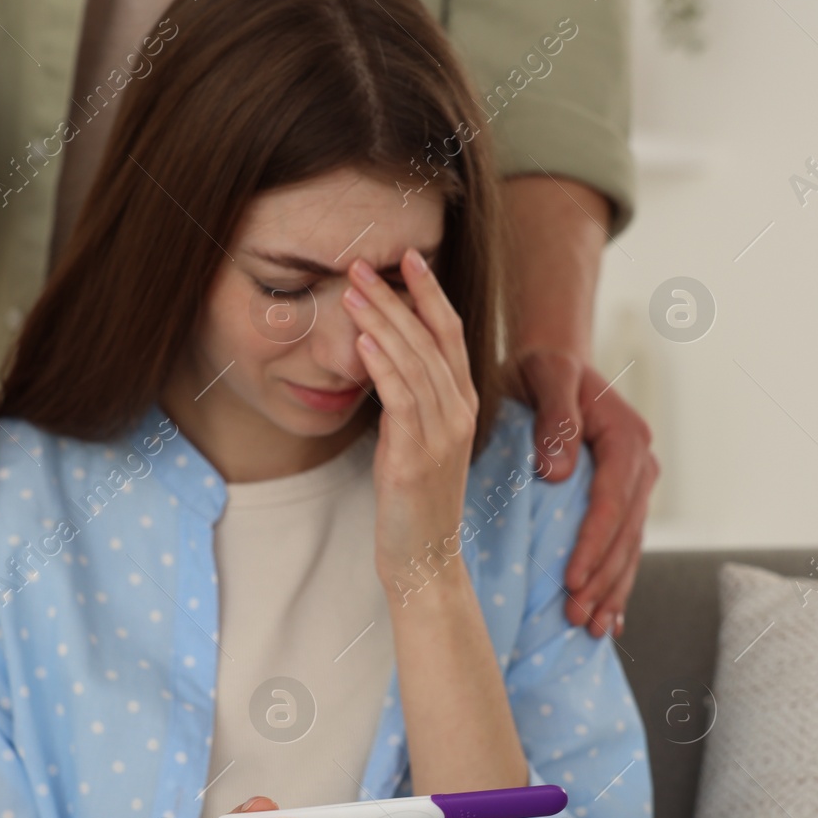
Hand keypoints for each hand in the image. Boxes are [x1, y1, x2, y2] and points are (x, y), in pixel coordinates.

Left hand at [344, 249, 477, 591]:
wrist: (425, 560)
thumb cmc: (414, 502)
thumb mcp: (417, 440)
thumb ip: (410, 400)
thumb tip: (382, 358)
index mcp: (464, 404)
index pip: (451, 333)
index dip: (430, 292)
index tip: (407, 257)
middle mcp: (460, 413)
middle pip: (432, 337)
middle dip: (397, 295)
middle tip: (364, 260)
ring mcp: (442, 434)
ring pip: (415, 360)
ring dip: (382, 319)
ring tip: (353, 286)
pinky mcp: (417, 457)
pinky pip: (402, 398)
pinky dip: (382, 364)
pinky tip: (362, 337)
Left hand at [508, 350, 658, 638]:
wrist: (553, 362)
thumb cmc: (543, 368)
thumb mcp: (545, 376)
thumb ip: (554, 418)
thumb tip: (556, 472)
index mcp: (626, 437)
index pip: (612, 501)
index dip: (593, 544)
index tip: (570, 580)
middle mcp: (640, 464)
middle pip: (626, 533)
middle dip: (603, 579)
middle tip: (576, 618)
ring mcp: (637, 485)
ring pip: (629, 547)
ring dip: (613, 590)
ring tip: (591, 628)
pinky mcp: (625, 500)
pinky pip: (625, 546)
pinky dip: (617, 583)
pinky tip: (610, 618)